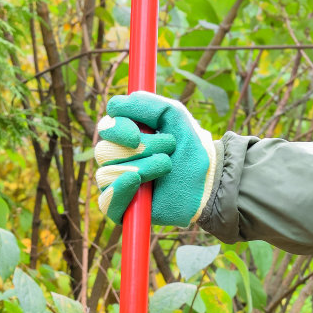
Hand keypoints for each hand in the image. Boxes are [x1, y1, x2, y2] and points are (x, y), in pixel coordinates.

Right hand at [93, 91, 217, 226]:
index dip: (117, 128)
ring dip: (142, 167)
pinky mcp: (122, 209)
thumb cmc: (190, 147)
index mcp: (125, 135)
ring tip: (166, 167)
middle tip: (168, 151)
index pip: (105, 127)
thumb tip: (114, 106)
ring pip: (107, 174)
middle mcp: (116, 159)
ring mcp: (117, 184)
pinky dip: (119, 192)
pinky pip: (105, 202)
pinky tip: (138, 182)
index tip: (137, 135)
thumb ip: (146, 104)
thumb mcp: (173, 115)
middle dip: (140, 149)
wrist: (207, 179)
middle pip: (105, 151)